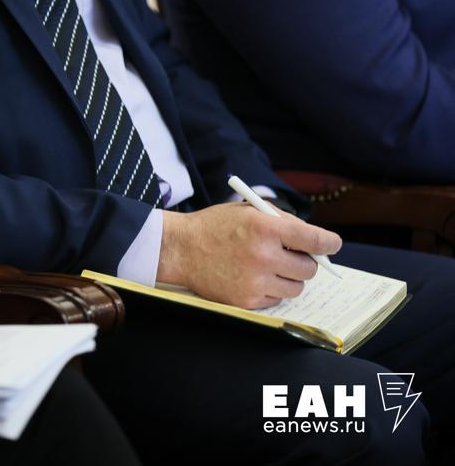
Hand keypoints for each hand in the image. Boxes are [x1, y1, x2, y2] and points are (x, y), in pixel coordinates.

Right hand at [157, 203, 341, 308]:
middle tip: (294, 256)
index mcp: (266, 228)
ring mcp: (255, 281)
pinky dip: (271, 289)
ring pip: (296, 287)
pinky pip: (276, 299)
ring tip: (270, 267)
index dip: (329, 243)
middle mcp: (263, 256)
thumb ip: (282, 222)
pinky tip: (253, 277)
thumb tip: (314, 239)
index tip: (332, 245)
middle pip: (309, 268)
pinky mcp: (246, 300)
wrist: (180, 249)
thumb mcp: (248, 212)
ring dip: (289, 278)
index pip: (315, 239)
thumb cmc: (214, 227)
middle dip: (306, 261)